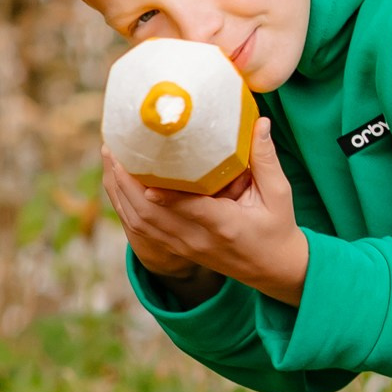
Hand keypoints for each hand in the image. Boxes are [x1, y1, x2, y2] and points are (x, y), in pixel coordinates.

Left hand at [104, 121, 309, 305]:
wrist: (273, 269)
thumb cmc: (278, 229)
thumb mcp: (280, 194)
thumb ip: (266, 159)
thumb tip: (260, 123)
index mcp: (225, 226)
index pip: (188, 208)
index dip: (163, 193)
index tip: (142, 170)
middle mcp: (198, 240)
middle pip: (151, 215)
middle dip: (126, 183)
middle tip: (114, 150)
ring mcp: (185, 247)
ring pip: (141, 224)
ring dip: (120, 193)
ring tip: (111, 159)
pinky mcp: (178, 249)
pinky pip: (143, 230)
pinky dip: (126, 206)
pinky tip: (120, 183)